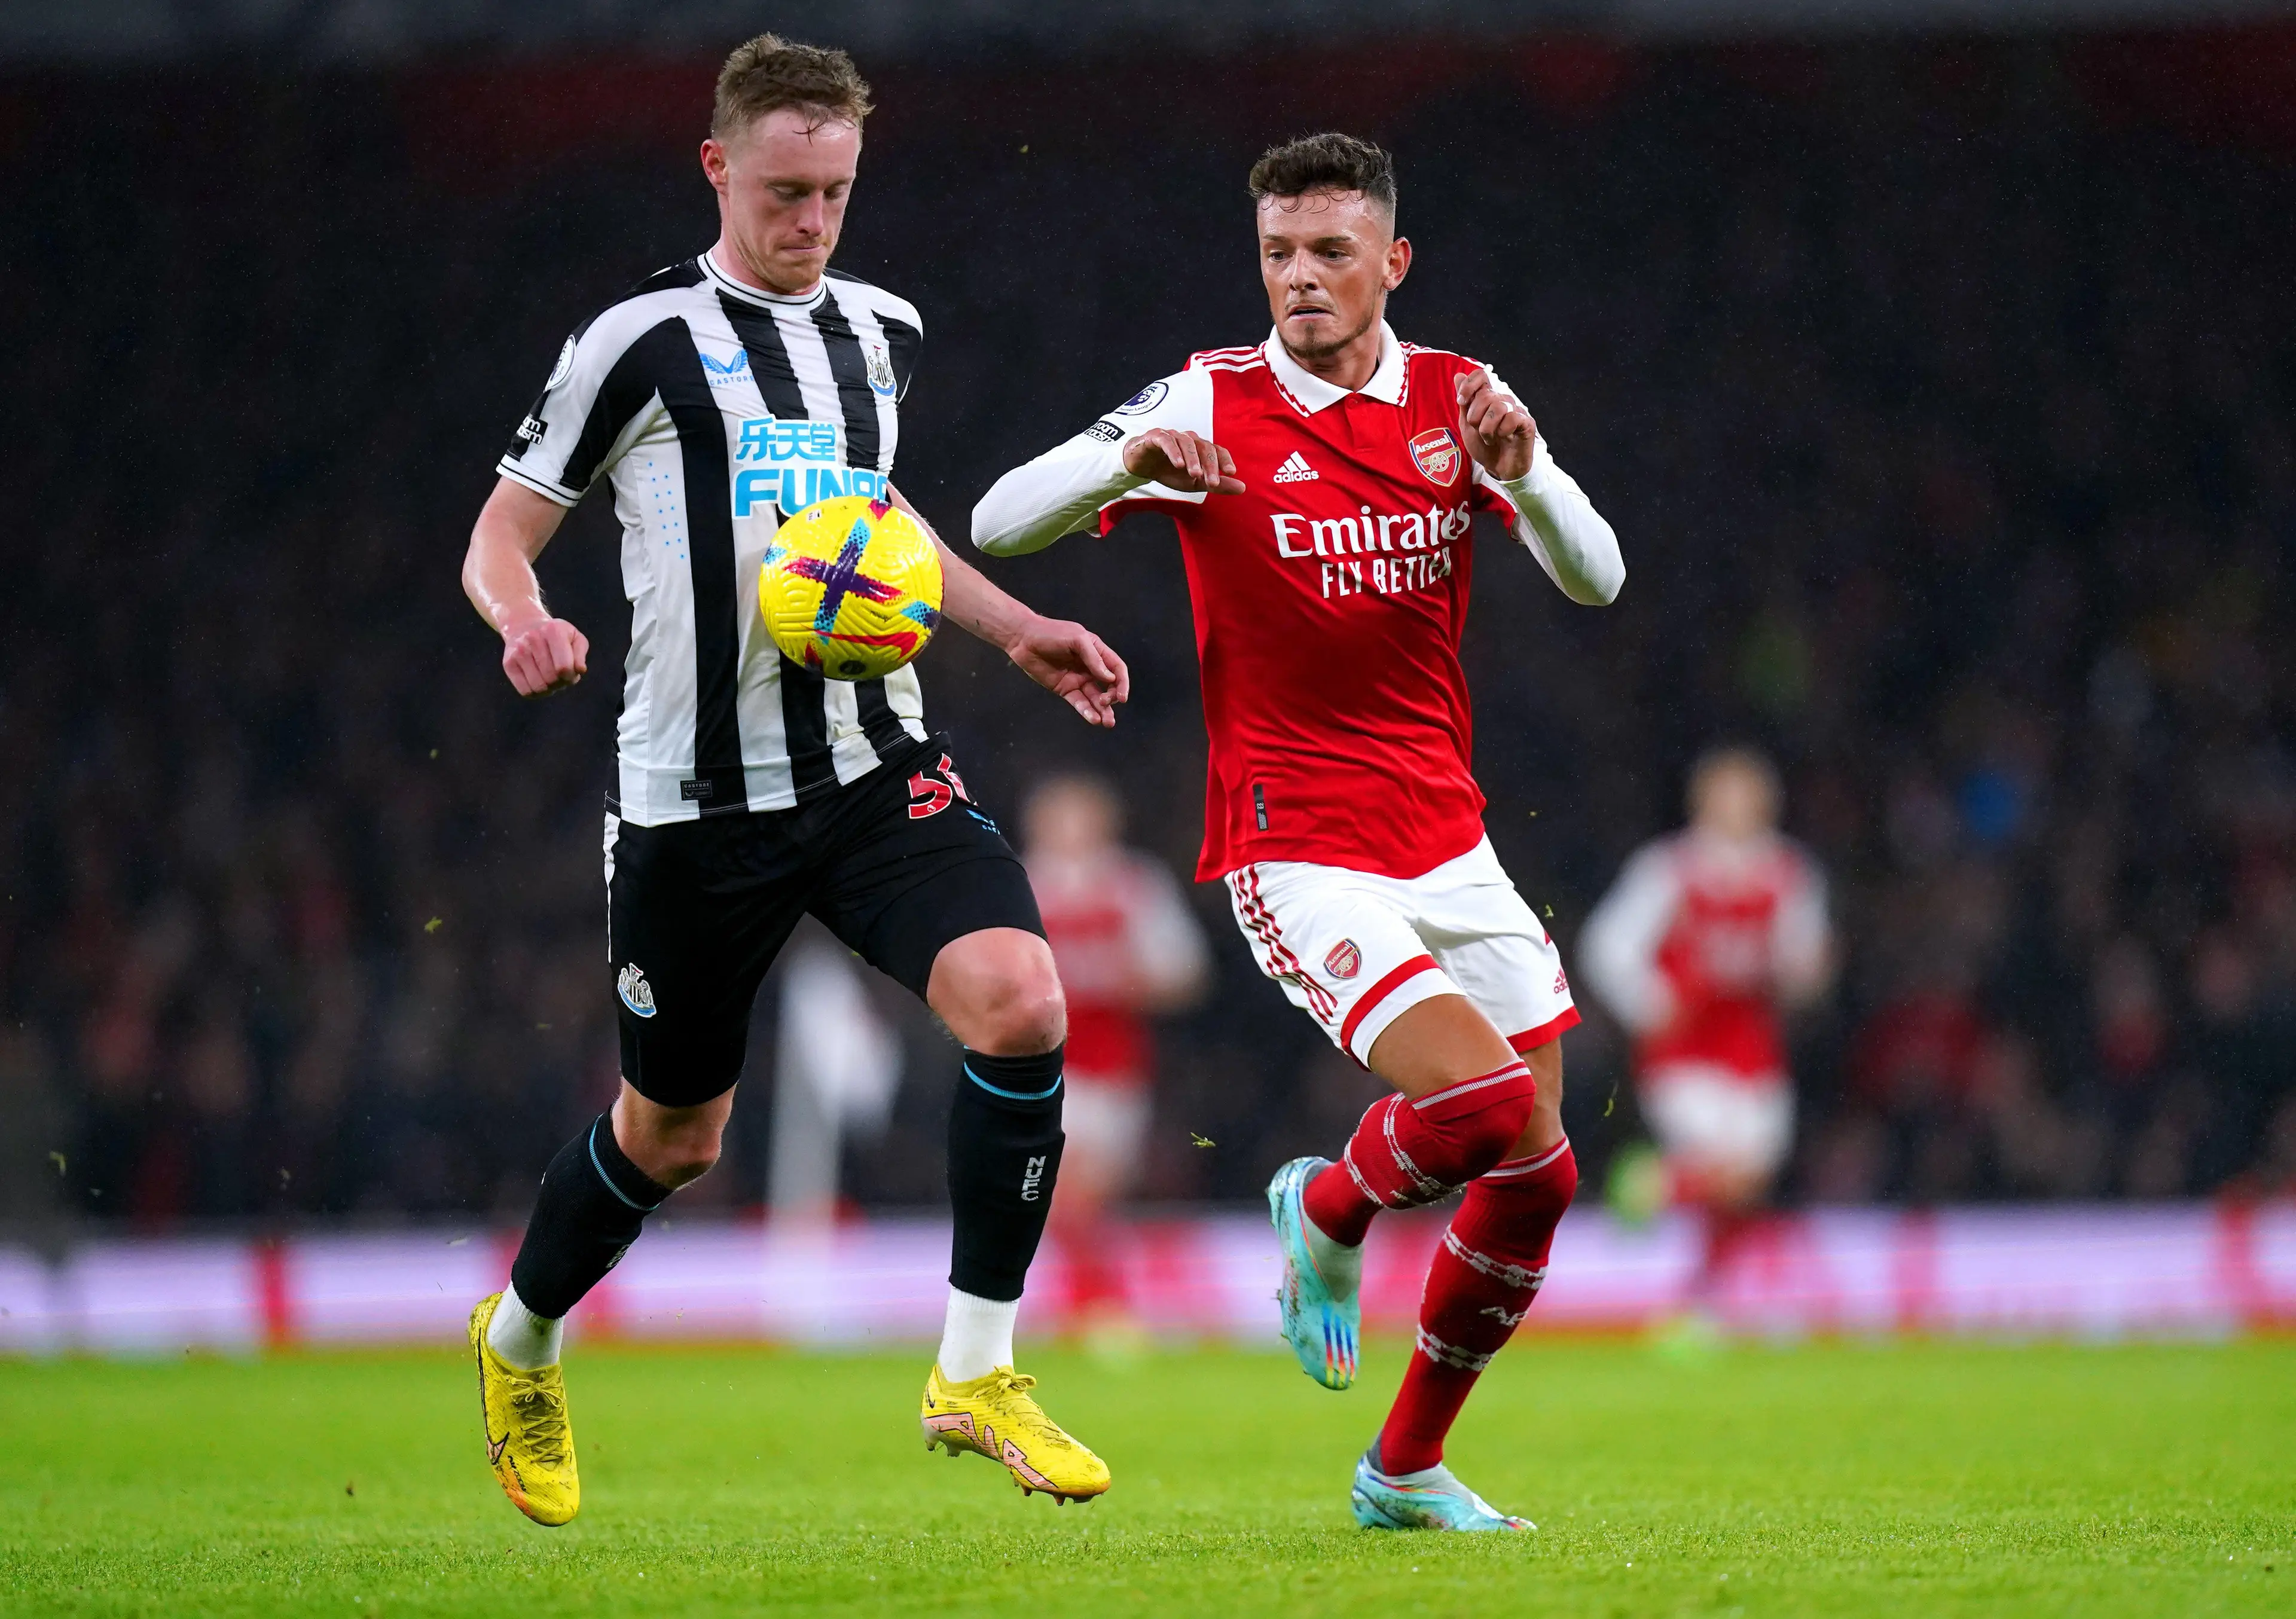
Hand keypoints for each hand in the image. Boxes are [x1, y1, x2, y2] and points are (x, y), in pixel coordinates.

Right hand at [500, 615, 588, 696]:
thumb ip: (580, 654)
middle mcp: (533, 639)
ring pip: (539, 687)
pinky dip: (536, 693)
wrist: (524, 625)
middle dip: (560, 683)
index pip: (564, 667)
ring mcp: (518, 651)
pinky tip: (539, 683)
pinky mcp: (508, 663)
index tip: (570, 673)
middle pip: (552, 679)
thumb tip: (579, 670)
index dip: (571, 676)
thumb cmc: (555, 636)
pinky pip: (525, 691)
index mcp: (553, 631)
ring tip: (550, 679)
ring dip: (549, 689)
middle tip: (560, 677)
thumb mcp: (574, 637)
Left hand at [1002, 613, 1129, 727]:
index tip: (1122, 697)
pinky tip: (1093, 719)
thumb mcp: (1077, 639)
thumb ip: (1094, 658)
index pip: (1117, 669)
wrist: (1023, 639)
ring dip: (1103, 711)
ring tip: (1107, 723)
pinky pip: (1079, 702)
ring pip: (1095, 698)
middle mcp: (1090, 667)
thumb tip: (1110, 678)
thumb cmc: (1051, 633)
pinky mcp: (1065, 689)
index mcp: (1097, 651)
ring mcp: (1078, 679)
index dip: (1122, 683)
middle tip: (1105, 702)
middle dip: (1112, 697)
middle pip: (1109, 686)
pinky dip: (1086, 711)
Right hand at [1123, 429, 1244, 493]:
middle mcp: (1189, 439)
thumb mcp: (1195, 483)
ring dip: (1193, 459)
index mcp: (1200, 448)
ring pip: (1187, 443)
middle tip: (1212, 483)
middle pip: (1204, 447)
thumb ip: (1217, 485)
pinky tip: (1178, 465)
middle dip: (1210, 465)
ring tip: (1194, 475)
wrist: (1141, 466)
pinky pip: (1167, 441)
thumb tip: (1242, 488)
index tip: (1231, 473)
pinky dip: (1174, 452)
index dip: (1225, 460)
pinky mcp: (1156, 436)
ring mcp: (1173, 435)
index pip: (1217, 450)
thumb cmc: (1170, 472)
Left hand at [1457, 370, 1536, 480]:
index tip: (1461, 401)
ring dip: (1487, 428)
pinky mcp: (1527, 422)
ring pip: (1498, 408)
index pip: (1481, 375)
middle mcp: (1503, 400)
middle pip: (1486, 395)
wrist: (1499, 468)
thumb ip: (1464, 402)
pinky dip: (1502, 432)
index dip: (1469, 384)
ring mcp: (1516, 410)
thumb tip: (1458, 375)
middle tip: (1478, 431)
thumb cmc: (1485, 447)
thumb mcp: (1467, 425)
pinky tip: (1505, 438)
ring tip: (1489, 439)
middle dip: (1475, 417)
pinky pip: (1512, 418)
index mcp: (1488, 398)